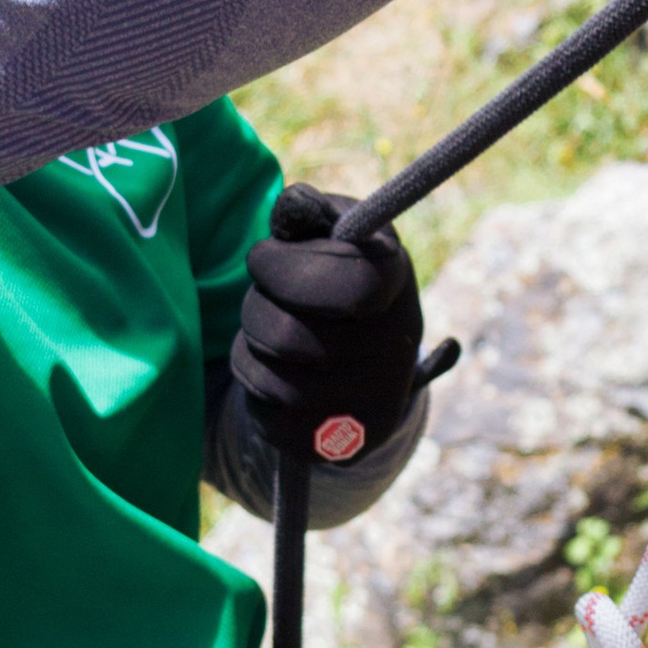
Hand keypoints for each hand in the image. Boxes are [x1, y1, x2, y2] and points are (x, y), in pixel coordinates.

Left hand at [230, 185, 426, 465]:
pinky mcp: (327, 441)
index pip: (341, 283)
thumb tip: (292, 207)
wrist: (369, 373)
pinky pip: (259, 404)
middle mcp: (389, 353)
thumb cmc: (346, 281)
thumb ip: (316, 214)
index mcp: (395, 287)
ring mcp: (358, 405)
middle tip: (266, 293)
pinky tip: (281, 368)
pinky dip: (255, 378)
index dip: (281, 267)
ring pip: (265, 369)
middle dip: (256, 304)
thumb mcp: (344, 236)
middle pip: (283, 332)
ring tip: (276, 328)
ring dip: (251, 340)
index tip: (265, 255)